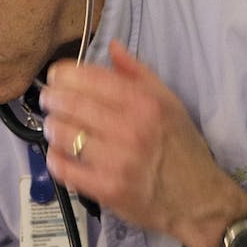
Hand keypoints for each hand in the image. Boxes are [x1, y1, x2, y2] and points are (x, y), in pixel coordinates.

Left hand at [38, 39, 246, 246]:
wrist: (197, 200)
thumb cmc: (182, 149)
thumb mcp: (169, 103)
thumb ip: (138, 73)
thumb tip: (112, 46)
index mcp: (144, 103)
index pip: (89, 77)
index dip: (63, 74)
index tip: (56, 77)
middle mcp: (130, 129)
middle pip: (69, 103)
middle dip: (52, 99)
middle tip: (49, 101)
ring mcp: (117, 160)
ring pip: (62, 134)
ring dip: (52, 128)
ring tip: (56, 128)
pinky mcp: (107, 189)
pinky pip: (64, 168)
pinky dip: (56, 159)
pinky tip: (61, 154)